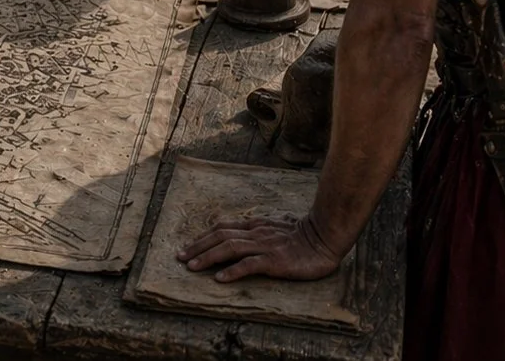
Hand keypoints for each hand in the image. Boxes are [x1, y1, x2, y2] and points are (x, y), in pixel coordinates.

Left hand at [177, 212, 343, 282]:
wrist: (325, 237)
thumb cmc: (302, 235)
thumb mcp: (274, 227)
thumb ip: (258, 229)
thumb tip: (240, 231)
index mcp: (254, 225)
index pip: (222, 228)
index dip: (203, 237)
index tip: (187, 247)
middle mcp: (255, 233)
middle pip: (219, 236)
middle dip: (197, 247)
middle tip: (180, 257)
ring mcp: (264, 246)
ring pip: (229, 248)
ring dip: (207, 257)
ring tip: (192, 267)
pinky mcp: (275, 261)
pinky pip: (249, 265)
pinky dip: (232, 271)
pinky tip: (220, 278)